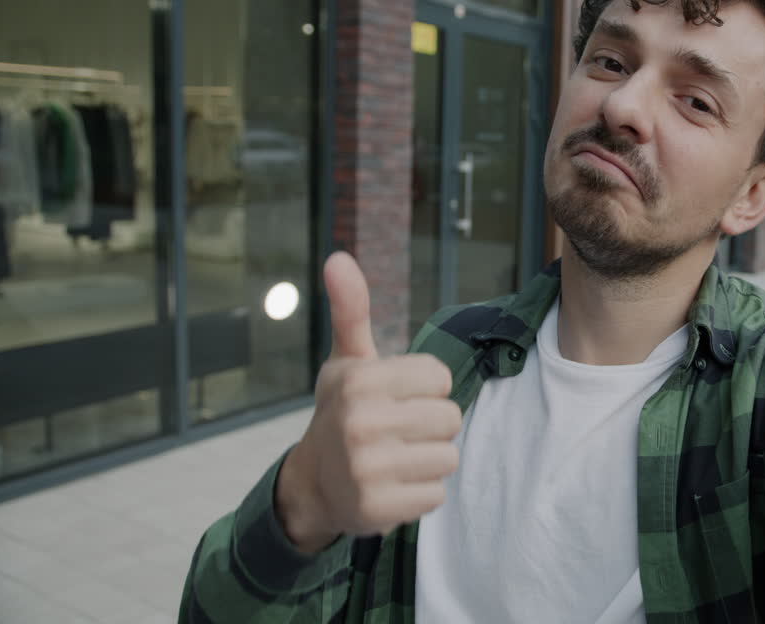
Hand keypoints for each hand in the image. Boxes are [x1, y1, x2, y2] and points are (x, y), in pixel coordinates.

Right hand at [275, 252, 461, 553]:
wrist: (313, 483)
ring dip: (429, 460)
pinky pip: (436, 495)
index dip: (426, 389)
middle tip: (398, 432)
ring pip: (448, 457)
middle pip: (451, 418)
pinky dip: (420, 494)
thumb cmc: (342, 411)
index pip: (441, 378)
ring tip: (396, 458)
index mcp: (360, 380)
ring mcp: (367, 468)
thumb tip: (338, 257)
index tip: (397, 398)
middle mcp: (360, 422)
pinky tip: (392, 486)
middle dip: (432, 426)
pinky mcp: (377, 508)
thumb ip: (352, 310)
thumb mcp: (347, 360)